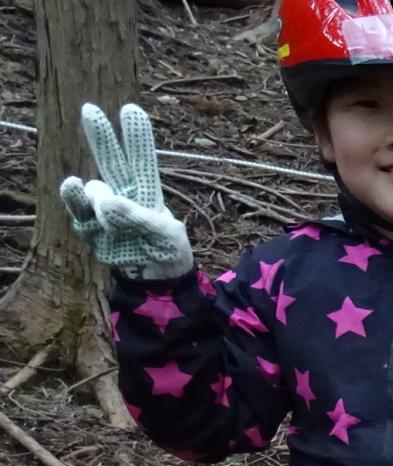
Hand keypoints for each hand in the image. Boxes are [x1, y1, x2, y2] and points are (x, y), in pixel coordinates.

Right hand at [58, 104, 191, 279]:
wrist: (155, 278)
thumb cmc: (166, 248)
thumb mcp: (165, 235)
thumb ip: (137, 216)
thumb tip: (105, 201)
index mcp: (146, 190)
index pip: (142, 159)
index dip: (137, 137)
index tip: (131, 109)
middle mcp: (122, 193)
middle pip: (111, 160)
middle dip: (101, 136)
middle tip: (90, 109)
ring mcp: (102, 208)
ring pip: (95, 189)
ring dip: (102, 200)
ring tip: (114, 220)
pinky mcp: (88, 226)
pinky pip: (78, 209)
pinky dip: (76, 200)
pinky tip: (74, 187)